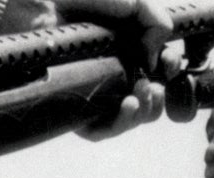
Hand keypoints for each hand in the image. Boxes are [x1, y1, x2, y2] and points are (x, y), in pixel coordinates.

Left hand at [52, 0, 177, 140]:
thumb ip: (155, 21)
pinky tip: (128, 104)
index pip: (159, 71)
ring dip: (145, 111)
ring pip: (131, 118)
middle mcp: (115, 72)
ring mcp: (96, 92)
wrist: (43, 7)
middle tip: (151, 84)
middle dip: (158, 98)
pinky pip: (101, 130)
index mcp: (130, 50)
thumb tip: (156, 59)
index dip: (170, 71)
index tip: (168, 65)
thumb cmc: (82, 1)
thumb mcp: (131, 1)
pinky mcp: (77, 108)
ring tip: (139, 93)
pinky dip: (121, 123)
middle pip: (149, 101)